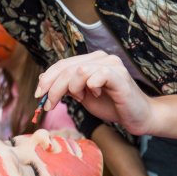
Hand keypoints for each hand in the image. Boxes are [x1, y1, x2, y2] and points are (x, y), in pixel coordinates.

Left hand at [35, 51, 153, 135]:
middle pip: (67, 68)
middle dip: (53, 87)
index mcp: (91, 60)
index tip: (38, 95)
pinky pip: (96, 76)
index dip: (47, 78)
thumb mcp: (82, 96)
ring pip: (78, 71)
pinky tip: (95, 95)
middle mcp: (101, 58)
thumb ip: (66, 86)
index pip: (63, 64)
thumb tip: (43, 81)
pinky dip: (89, 87)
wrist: (138, 117)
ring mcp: (112, 64)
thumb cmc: (111, 105)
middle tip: (48, 104)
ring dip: (72, 89)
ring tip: (79, 99)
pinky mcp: (119, 75)